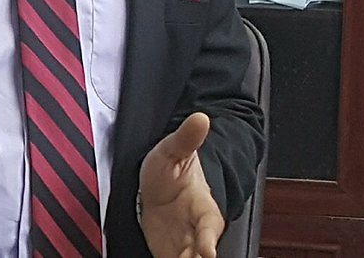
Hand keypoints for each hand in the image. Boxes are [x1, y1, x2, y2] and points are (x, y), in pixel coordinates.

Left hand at [138, 112, 224, 257]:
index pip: (209, 225)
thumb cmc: (169, 170)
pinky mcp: (168, 255)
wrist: (154, 187)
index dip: (208, 238)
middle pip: (202, 253)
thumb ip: (186, 138)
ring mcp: (184, 246)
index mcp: (203, 207)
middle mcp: (197, 231)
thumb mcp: (172, 151)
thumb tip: (201, 118)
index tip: (207, 251)